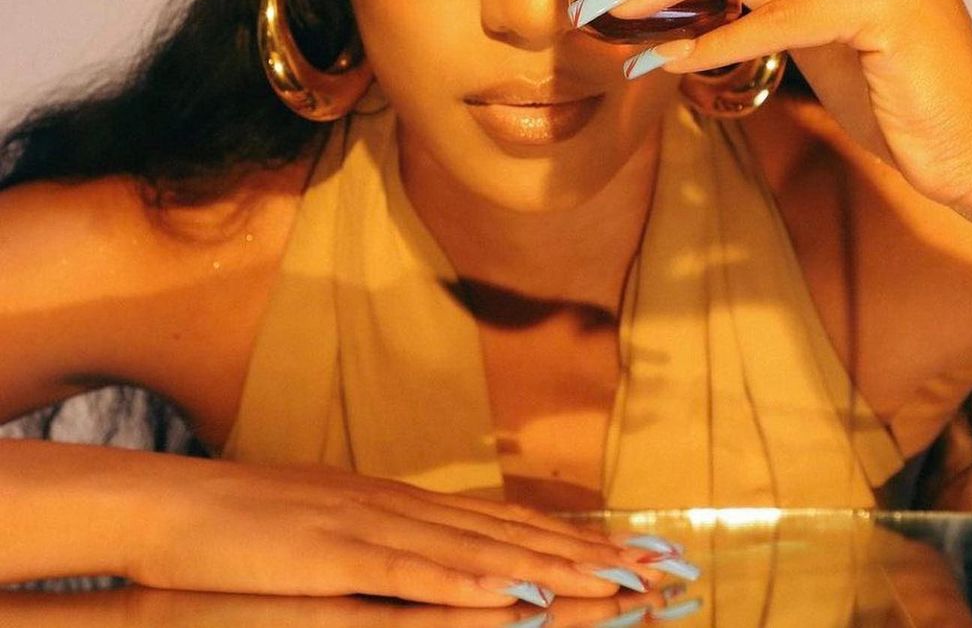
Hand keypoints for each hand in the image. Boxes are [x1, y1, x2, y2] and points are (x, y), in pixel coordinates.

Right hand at [128, 453, 663, 605]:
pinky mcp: (340, 555)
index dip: (576, 539)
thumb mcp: (333, 537)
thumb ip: (391, 550)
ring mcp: (375, 528)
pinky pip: (418, 574)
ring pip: (485, 551)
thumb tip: (446, 564)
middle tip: (665, 566)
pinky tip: (520, 592)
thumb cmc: (251, 528)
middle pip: (515, 532)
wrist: (181, 504)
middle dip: (595, 554)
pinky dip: (474, 582)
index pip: (508, 523)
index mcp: (406, 507)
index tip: (636, 551)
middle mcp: (405, 509)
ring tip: (623, 581)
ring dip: (558, 567)